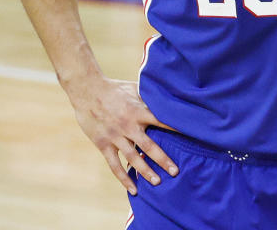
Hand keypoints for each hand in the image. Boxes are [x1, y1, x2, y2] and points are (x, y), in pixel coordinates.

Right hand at [72, 77, 178, 194]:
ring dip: (146, 171)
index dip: (175, 130)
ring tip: (158, 182)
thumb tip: (167, 96)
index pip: (161, 122)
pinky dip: (124, 178)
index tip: (189, 139)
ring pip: (133, 158)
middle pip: (149, 146)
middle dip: (163, 160)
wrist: (87, 90)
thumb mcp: (134, 88)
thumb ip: (149, 97)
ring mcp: (115, 137)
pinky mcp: (103, 144)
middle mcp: (128, 126)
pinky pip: (115, 165)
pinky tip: (133, 190)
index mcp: (138, 111)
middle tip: (175, 172)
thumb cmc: (114, 87)